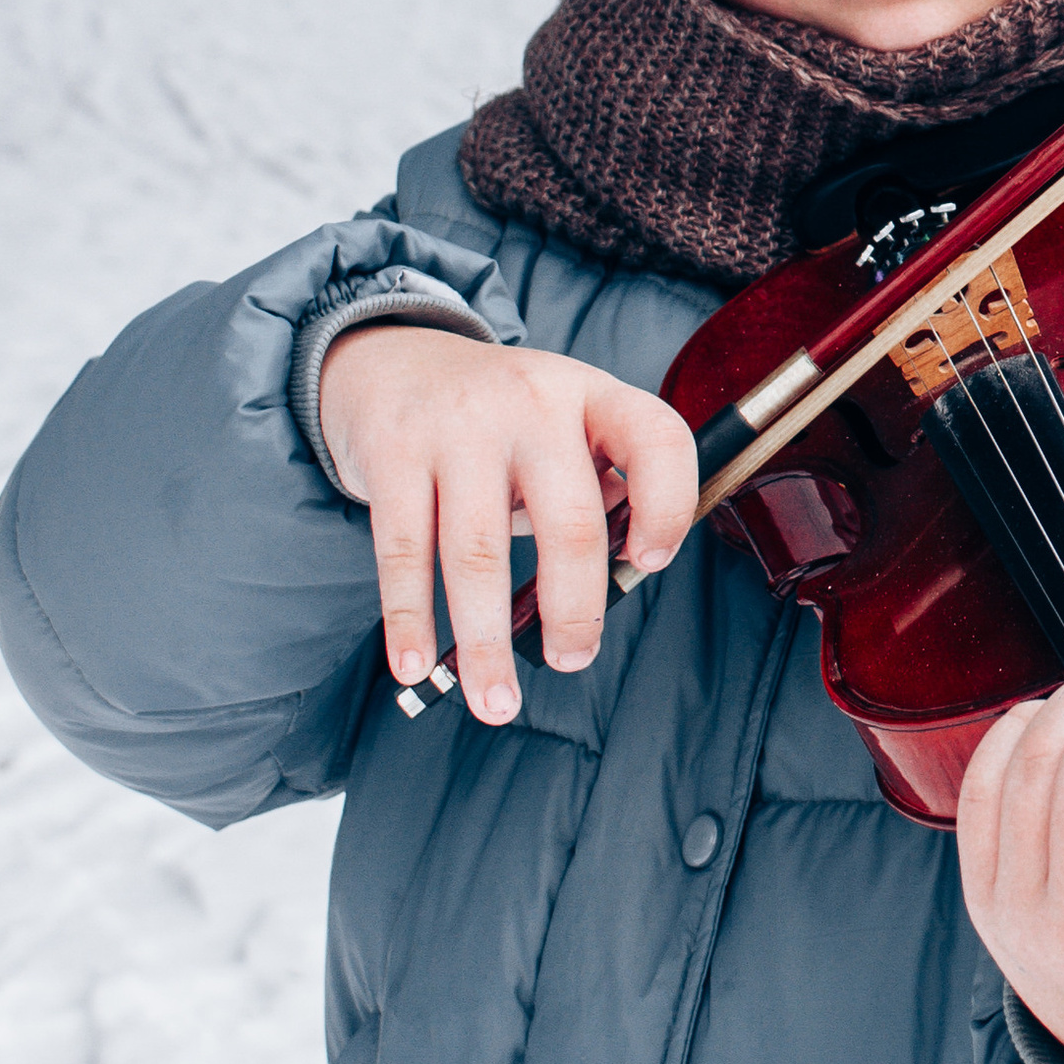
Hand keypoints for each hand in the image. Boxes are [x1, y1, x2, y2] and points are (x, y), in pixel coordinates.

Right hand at [316, 325, 696, 723]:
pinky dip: (408, 618)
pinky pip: (403, 551)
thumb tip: (621, 580)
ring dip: (487, 641)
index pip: (658, 440)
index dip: (668, 507)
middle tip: (572, 659)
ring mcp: (458, 427)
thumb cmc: (503, 423)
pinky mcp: (394, 453)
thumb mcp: (566, 426)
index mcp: (592, 395)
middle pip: (570, 522)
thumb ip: (601, 487)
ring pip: (478, 553)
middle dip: (575, 610)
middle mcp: (531, 403)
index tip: (650, 563)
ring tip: (496, 702)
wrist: (394, 362)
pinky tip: (414, 664)